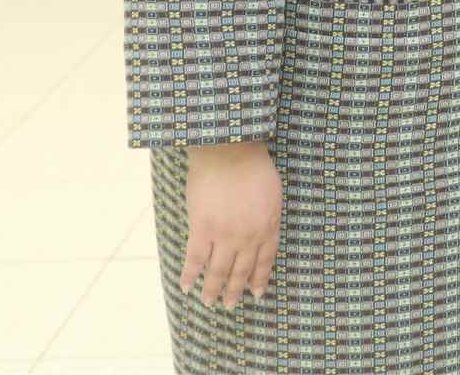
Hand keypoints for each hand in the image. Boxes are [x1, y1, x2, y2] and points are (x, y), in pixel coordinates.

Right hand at [181, 141, 281, 308]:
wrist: (229, 152)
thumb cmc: (253, 167)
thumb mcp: (272, 194)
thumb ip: (266, 217)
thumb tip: (260, 234)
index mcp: (269, 226)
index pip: (265, 260)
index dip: (259, 279)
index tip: (257, 294)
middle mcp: (248, 236)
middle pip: (242, 270)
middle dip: (236, 290)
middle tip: (231, 306)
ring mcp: (225, 235)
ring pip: (219, 271)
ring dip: (213, 290)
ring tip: (209, 303)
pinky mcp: (202, 229)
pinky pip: (194, 259)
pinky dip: (190, 275)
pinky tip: (187, 287)